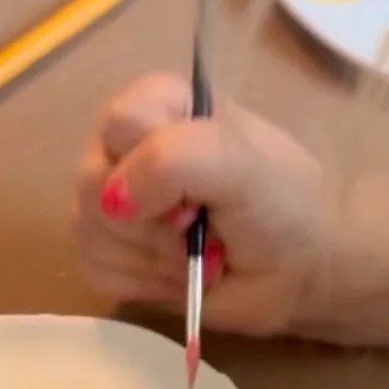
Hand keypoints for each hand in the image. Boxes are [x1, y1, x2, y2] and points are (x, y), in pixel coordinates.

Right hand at [74, 73, 336, 337]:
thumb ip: (175, 159)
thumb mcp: (242, 164)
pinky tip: (180, 277)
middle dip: (152, 224)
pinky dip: (143, 283)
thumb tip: (113, 200)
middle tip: (200, 228)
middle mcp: (128, 149)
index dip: (151, 165)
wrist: (300, 272)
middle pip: (93, 183)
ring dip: (153, 257)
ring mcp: (115, 203)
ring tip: (199, 255)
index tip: (197, 193)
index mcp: (161, 106)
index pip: (119, 123)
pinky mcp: (112, 253)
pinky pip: (94, 269)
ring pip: (88, 230)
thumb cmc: (280, 206)